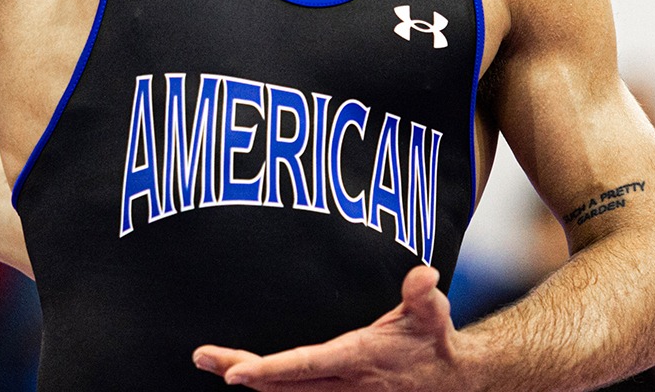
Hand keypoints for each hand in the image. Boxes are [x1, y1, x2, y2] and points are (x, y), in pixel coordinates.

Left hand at [193, 266, 473, 390]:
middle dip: (238, 368)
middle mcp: (344, 383)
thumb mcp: (433, 313)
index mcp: (358, 358)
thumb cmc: (435, 340)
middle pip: (280, 382)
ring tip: (211, 360)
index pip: (304, 366)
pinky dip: (269, 385)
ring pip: (283, 391)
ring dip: (248, 376)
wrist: (454, 381)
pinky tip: (244, 374)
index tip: (232, 372)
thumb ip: (423, 294)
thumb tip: (423, 274)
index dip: (267, 369)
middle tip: (200, 355)